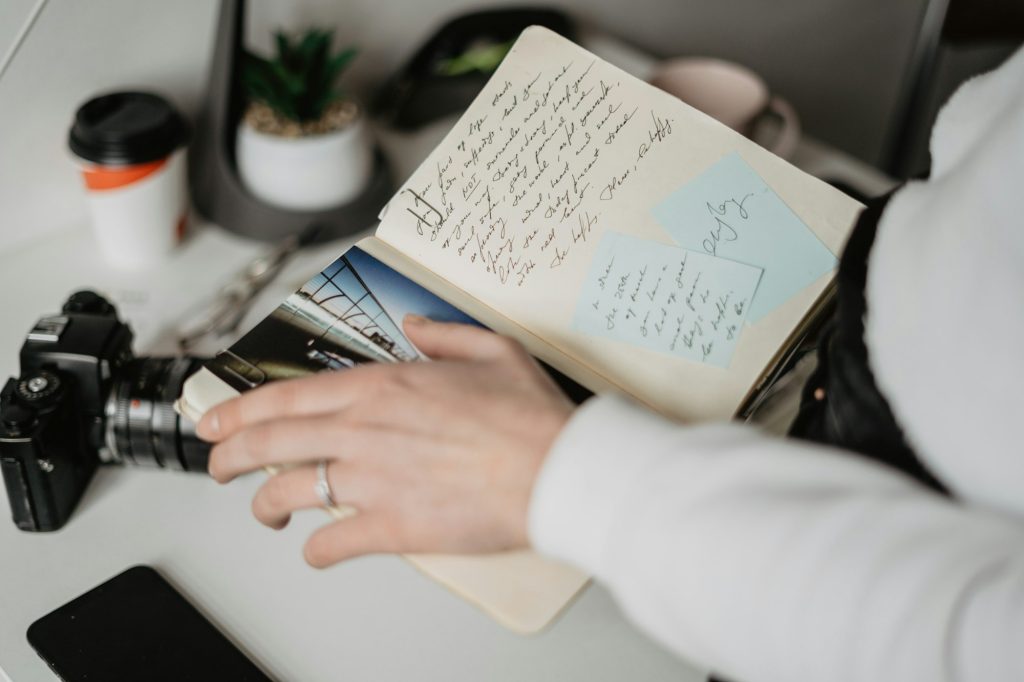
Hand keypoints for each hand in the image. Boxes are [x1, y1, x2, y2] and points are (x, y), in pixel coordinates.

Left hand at [197, 316, 573, 567]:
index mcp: (382, 387)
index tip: (218, 420)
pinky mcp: (392, 527)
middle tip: (218, 465)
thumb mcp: (492, 349)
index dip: (240, 410)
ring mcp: (373, 480)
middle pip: (270, 443)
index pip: (287, 396)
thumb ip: (443, 334)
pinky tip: (317, 552)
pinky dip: (317, 552)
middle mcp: (363, 431)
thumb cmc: (529, 416)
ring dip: (264, 507)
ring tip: (264, 513)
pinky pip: (332, 544)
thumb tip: (415, 327)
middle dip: (230, 456)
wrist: (556, 470)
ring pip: (288, 494)